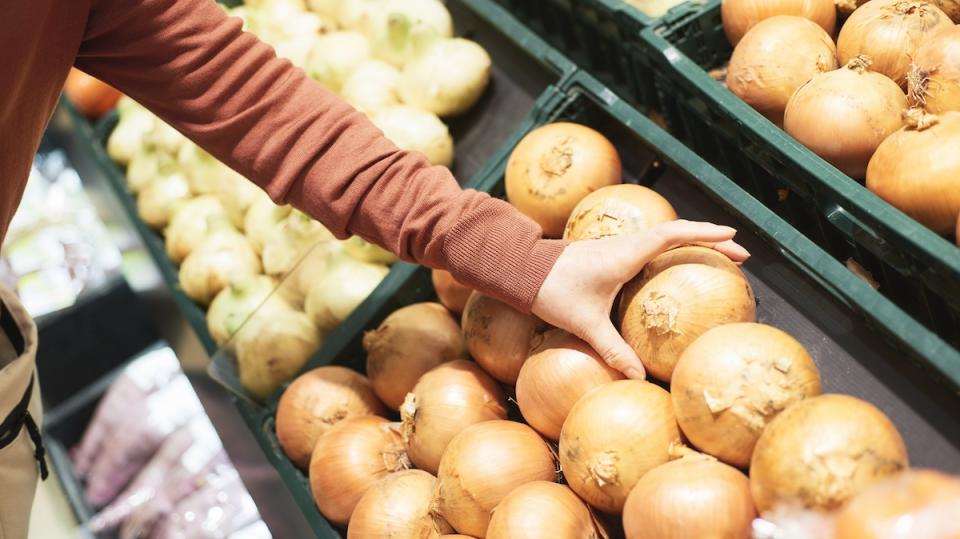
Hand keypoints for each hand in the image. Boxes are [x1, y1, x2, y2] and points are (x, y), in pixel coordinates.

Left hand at [531, 220, 749, 378]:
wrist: (520, 270)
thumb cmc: (553, 292)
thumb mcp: (586, 324)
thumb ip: (614, 350)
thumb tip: (639, 378)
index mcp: (625, 254)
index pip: (674, 236)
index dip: (705, 234)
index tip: (733, 236)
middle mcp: (624, 245)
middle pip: (675, 233)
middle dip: (709, 239)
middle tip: (739, 252)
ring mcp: (615, 247)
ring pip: (661, 237)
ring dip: (689, 241)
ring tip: (715, 254)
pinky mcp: (606, 254)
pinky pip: (647, 246)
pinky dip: (668, 249)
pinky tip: (673, 267)